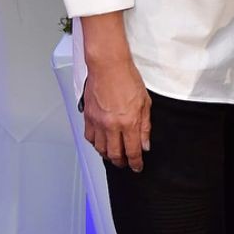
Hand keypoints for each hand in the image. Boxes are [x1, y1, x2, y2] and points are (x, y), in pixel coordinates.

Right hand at [83, 57, 151, 171]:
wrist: (108, 66)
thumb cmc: (127, 78)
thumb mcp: (145, 101)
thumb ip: (145, 125)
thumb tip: (145, 144)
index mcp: (129, 122)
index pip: (132, 151)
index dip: (135, 162)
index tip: (137, 167)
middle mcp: (112, 126)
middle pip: (115, 154)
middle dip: (122, 162)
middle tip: (125, 163)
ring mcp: (98, 123)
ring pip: (101, 149)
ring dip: (108, 155)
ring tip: (114, 155)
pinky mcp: (88, 118)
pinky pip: (90, 138)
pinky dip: (96, 144)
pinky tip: (101, 143)